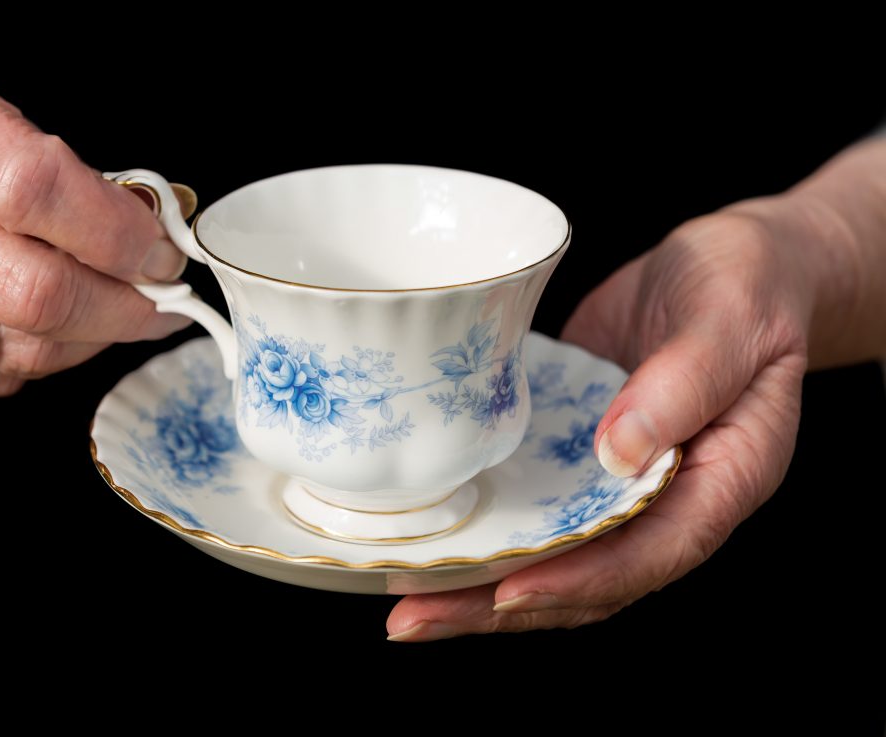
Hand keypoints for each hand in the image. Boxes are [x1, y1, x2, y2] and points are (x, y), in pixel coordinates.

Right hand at [0, 84, 188, 397]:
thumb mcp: (4, 137)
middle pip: (43, 294)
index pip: (36, 191)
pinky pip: (3, 376)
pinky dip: (47, 355)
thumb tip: (157, 240)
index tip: (160, 251)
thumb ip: (82, 184)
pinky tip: (48, 327)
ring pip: (32, 351)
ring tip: (115, 308)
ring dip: (97, 336)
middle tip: (164, 298)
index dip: (117, 232)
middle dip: (128, 306)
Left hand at [386, 210, 812, 640]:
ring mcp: (615, 479)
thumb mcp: (731, 320)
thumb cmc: (747, 284)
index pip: (654, 553)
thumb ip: (685, 382)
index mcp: (721, 479)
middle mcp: (665, 496)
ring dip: (480, 577)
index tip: (509, 591)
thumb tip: (617, 453)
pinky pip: (534, 501)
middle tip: (416, 618)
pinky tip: (429, 530)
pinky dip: (487, 523)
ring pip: (552, 549)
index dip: (582, 580)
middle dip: (501, 603)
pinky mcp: (577, 451)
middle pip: (587, 575)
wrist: (727, 263)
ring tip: (405, 593)